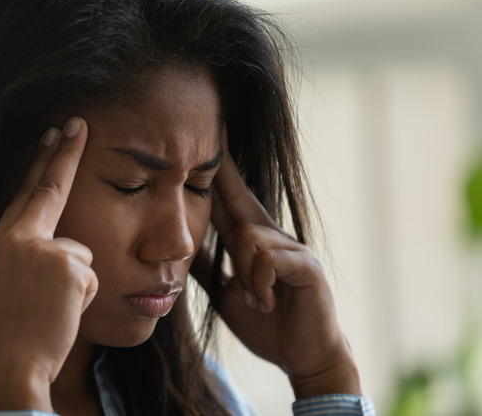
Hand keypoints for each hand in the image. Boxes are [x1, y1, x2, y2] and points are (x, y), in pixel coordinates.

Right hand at [0, 117, 97, 411]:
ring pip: (81, 256)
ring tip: (47, 313)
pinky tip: (60, 316)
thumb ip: (28, 259)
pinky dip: (82, 301)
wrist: (6, 369)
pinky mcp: (70, 266)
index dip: (36, 163)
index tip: (48, 136)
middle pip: (47, 189)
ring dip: (75, 287)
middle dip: (62, 154)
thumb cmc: (6, 337)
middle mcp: (15, 238)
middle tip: (75, 122)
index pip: (22, 193)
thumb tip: (63, 252)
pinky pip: (91, 279)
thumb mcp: (4, 288)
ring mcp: (43, 249)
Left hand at [191, 126, 361, 397]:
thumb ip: (208, 265)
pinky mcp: (306, 267)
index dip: (218, 170)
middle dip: (223, 171)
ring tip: (253, 297)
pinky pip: (268, 259)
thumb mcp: (226, 292)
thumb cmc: (267, 322)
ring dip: (242, 272)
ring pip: (247, 238)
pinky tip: (265, 301)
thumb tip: (181, 244)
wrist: (303, 356)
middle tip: (212, 132)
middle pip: (240, 200)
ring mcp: (293, 250)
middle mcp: (274, 237)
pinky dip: (259, 284)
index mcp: (253, 242)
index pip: (230, 199)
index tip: (210, 134)